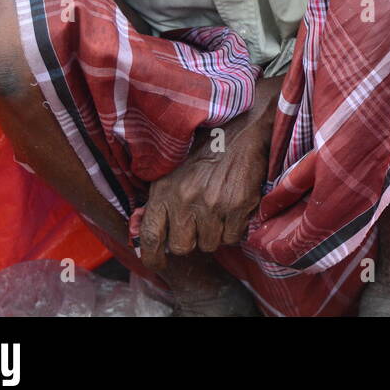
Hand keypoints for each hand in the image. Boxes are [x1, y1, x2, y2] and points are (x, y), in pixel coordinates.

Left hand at [138, 77, 280, 269]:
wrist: (241, 127)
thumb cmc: (204, 148)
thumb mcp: (172, 169)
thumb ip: (160, 199)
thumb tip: (148, 231)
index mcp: (164, 190)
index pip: (150, 237)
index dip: (153, 257)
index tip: (159, 262)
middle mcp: (186, 200)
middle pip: (182, 247)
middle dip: (190, 240)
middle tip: (198, 225)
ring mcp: (213, 204)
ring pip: (210, 244)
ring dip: (214, 234)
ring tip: (218, 211)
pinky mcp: (238, 205)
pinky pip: (234, 236)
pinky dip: (235, 228)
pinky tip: (234, 209)